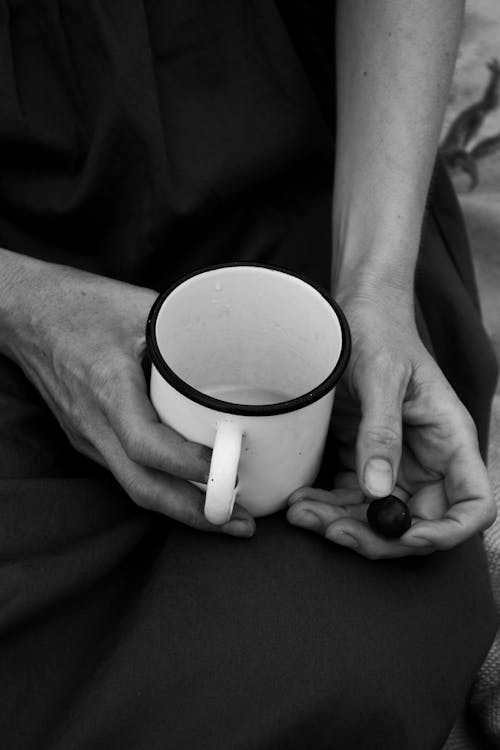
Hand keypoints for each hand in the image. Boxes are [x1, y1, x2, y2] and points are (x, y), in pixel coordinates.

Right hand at [0, 251, 254, 537]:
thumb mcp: (140, 308)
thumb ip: (185, 334)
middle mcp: (94, 421)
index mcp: (107, 386)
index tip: (229, 469)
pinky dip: (163, 487)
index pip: (145, 443)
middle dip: (194, 513)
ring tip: (226, 516)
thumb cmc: (80, 306)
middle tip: (241, 524)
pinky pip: (127, 472)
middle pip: (142, 486)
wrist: (25, 315)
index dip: (187, 464)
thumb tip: (240, 353)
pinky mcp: (89, 438)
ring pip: (134, 486)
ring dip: (181, 508)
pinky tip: (192, 489)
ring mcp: (88, 435)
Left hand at [287, 288, 495, 557]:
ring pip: (377, 517)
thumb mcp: (382, 377)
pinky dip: (326, 508)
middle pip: (418, 522)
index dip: (447, 532)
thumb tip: (378, 492)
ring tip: (301, 514)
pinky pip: (350, 499)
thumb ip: (382, 432)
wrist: (354, 314)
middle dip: (376, 536)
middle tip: (330, 532)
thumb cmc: (379, 333)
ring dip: (341, 526)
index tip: (406, 538)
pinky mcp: (364, 461)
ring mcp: (396, 464)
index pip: (474, 504)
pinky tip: (299, 502)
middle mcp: (428, 460)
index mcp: (450, 439)